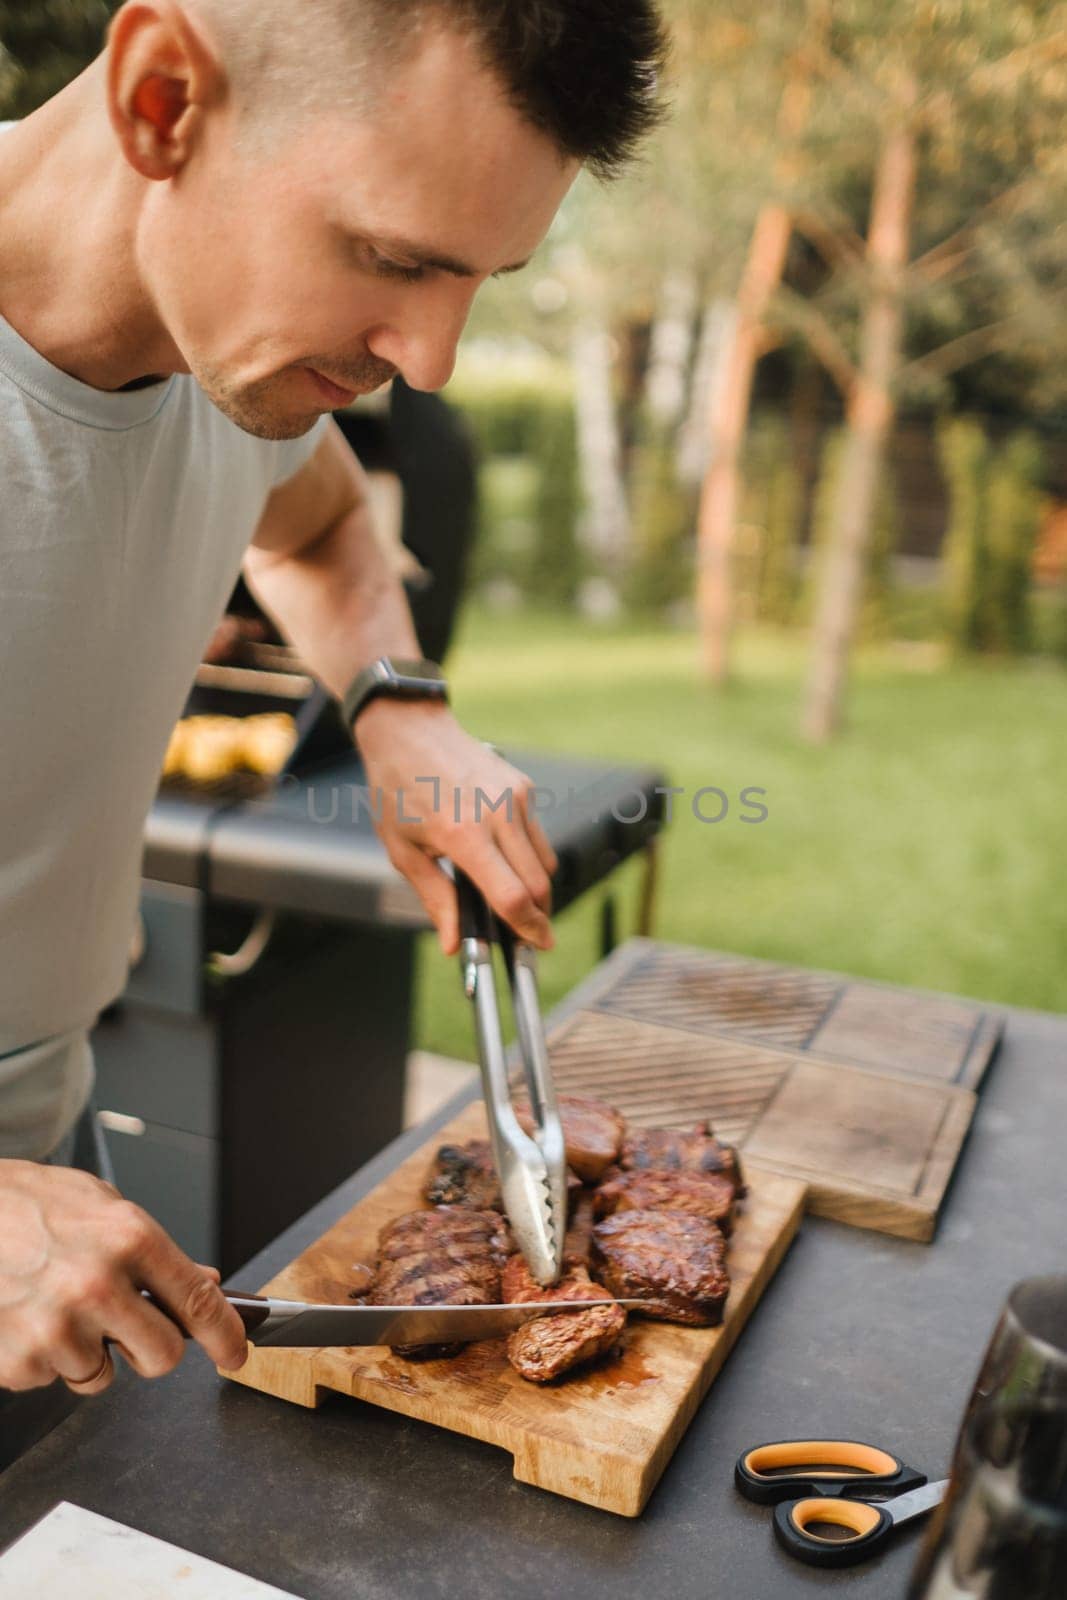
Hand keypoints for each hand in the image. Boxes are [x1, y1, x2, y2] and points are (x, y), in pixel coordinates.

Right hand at [0, 1161, 248, 1394]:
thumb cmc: (29, 1206)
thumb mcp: (102, 1207)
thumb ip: (155, 1251)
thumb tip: (205, 1283)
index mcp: (130, 1238)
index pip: (197, 1300)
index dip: (225, 1335)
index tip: (235, 1353)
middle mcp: (99, 1284)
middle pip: (161, 1355)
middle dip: (151, 1350)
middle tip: (127, 1329)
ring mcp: (58, 1326)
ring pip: (103, 1375)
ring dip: (88, 1353)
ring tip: (57, 1308)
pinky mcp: (20, 1359)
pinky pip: (52, 1379)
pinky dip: (44, 1359)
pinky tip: (28, 1319)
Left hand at [354, 699, 558, 955]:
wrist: (410, 730)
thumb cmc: (398, 789)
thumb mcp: (402, 850)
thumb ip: (434, 898)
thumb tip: (454, 943)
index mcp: (462, 835)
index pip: (511, 896)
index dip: (529, 928)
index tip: (539, 945)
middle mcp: (496, 815)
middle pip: (538, 884)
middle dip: (537, 914)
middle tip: (527, 933)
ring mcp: (515, 798)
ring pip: (544, 862)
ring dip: (534, 886)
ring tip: (507, 892)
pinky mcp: (523, 787)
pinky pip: (536, 835)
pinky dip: (527, 855)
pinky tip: (499, 850)